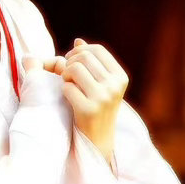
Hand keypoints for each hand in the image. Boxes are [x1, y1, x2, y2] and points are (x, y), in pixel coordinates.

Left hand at [58, 38, 128, 165]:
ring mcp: (103, 98)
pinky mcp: (88, 110)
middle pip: (84, 57)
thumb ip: (90, 63)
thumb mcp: (99, 84)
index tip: (71, 61)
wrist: (98, 142)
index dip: (80, 51)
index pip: (97, 50)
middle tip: (66, 75)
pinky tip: (68, 99)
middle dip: (70, 62)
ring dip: (65, 75)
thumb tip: (78, 41)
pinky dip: (64, 90)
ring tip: (67, 85)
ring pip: (74, 69)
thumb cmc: (96, 108)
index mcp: (120, 77)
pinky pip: (67, 87)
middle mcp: (115, 86)